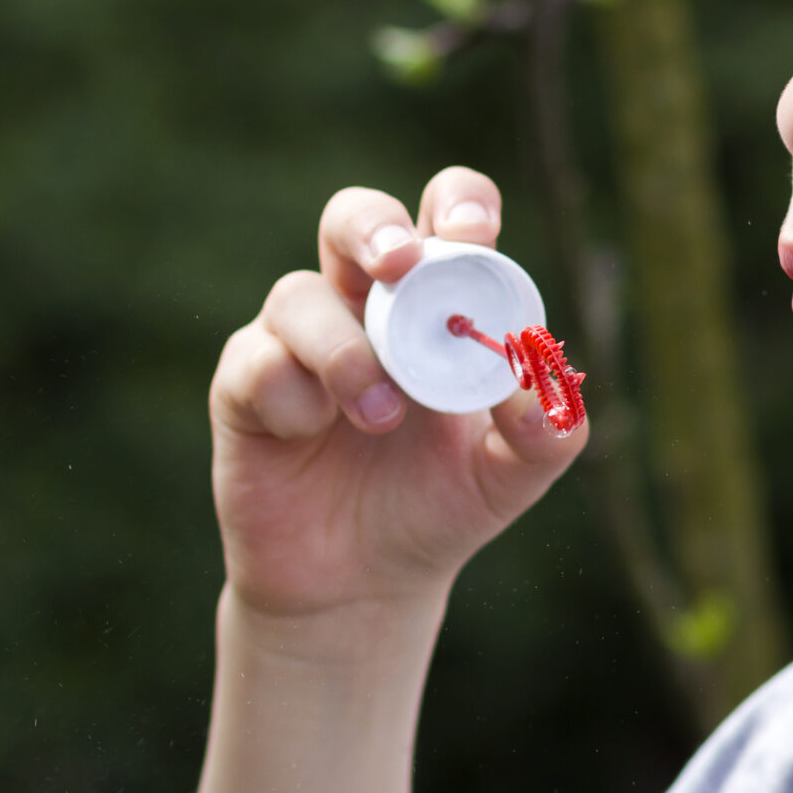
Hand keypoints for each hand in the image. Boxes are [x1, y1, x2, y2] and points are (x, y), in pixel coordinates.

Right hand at [208, 166, 588, 632]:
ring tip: (379, 417)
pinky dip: (293, 397)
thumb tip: (538, 382)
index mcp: (435, 304)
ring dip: (343, 350)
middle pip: (355, 218)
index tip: (474, 236)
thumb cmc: (437, 507)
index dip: (459, 206)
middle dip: (375, 227)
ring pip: (299, 294)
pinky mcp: (246, 385)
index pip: (446, 217)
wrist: (362, 586)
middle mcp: (363, 306)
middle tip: (401, 265)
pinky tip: (311, 435)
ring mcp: (298, 340)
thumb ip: (546, 430)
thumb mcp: (511, 476)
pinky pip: (258, 361)